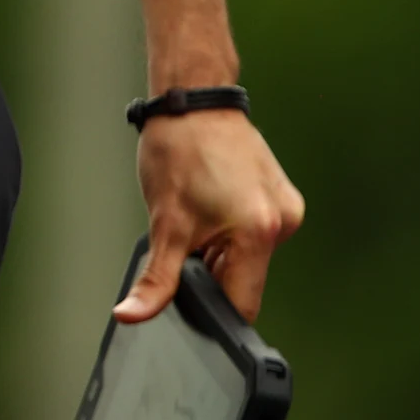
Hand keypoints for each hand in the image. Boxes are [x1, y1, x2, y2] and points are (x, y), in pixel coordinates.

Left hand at [118, 110, 304, 323]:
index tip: (190, 307)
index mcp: (259, 233)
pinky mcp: (282, 198)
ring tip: (198, 218)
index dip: (213, 311)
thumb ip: (155, 278)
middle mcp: (282, 224)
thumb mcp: (163, 223)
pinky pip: (255, 234)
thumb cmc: (178, 152)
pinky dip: (231, 234)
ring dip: (220, 252)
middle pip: (246, 280)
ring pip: (249, 258)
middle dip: (212, 274)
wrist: (192, 104)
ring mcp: (286, 210)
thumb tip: (133, 315)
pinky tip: (211, 210)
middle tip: (185, 243)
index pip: (243, 303)